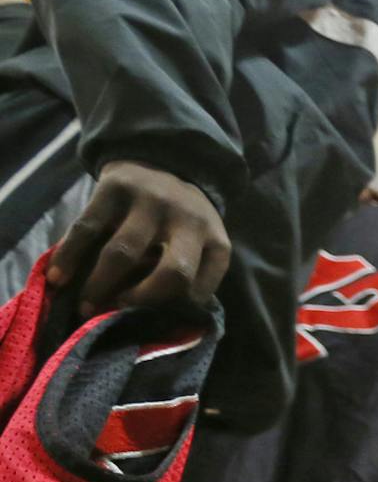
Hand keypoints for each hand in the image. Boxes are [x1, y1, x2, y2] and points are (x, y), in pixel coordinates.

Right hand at [48, 162, 230, 313]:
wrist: (163, 159)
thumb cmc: (181, 220)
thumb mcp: (202, 244)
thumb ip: (191, 274)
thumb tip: (160, 321)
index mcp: (215, 243)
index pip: (201, 288)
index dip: (176, 310)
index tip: (152, 323)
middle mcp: (188, 221)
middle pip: (171, 273)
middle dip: (142, 301)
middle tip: (116, 316)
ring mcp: (151, 203)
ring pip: (123, 253)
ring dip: (100, 285)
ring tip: (85, 307)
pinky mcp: (115, 188)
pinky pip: (87, 228)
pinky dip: (70, 256)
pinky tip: (58, 277)